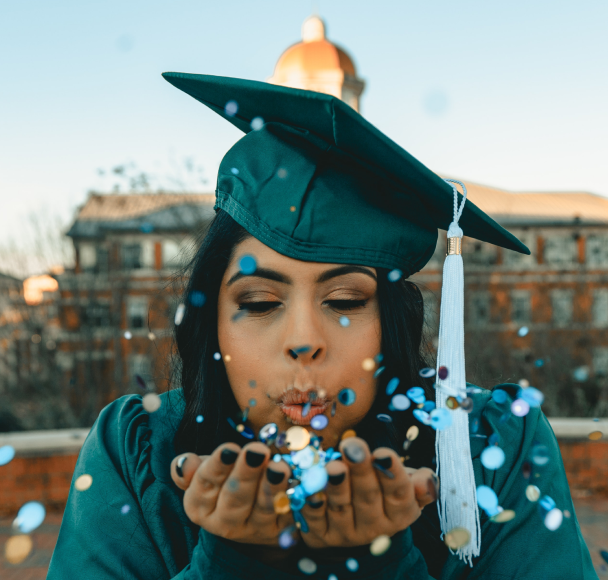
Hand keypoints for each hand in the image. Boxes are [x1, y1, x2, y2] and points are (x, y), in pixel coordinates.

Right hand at [171, 442, 293, 544]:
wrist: (249, 512)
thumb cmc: (223, 480)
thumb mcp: (204, 473)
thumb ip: (189, 469)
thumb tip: (185, 463)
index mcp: (200, 506)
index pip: (205, 485)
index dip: (217, 467)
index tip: (229, 448)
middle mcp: (225, 522)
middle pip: (235, 498)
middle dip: (246, 474)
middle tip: (257, 451)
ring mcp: (255, 528)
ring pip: (264, 507)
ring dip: (273, 487)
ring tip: (280, 467)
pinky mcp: (281, 530)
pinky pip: (289, 513)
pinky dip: (296, 497)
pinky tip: (301, 480)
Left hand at [299, 437, 437, 548]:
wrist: (356, 522)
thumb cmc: (384, 491)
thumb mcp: (406, 486)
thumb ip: (420, 483)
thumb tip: (425, 481)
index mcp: (400, 513)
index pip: (398, 493)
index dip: (391, 474)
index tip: (383, 453)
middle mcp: (375, 527)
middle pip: (367, 497)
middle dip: (360, 471)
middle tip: (353, 447)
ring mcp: (346, 533)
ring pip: (341, 507)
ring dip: (336, 486)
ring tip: (332, 466)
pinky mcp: (320, 534)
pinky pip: (314, 517)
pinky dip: (311, 501)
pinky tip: (308, 484)